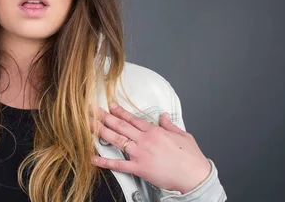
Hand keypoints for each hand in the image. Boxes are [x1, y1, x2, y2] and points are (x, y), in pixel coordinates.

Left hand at [90, 103, 210, 193]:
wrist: (195, 177)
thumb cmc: (192, 159)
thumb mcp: (183, 136)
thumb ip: (170, 125)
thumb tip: (164, 116)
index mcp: (155, 131)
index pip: (133, 119)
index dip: (120, 112)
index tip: (111, 106)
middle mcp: (145, 140)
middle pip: (121, 125)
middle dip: (104, 117)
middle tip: (92, 111)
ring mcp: (141, 153)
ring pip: (117, 139)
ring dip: (100, 131)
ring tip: (88, 125)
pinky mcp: (139, 168)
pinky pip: (119, 164)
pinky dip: (105, 162)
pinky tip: (93, 158)